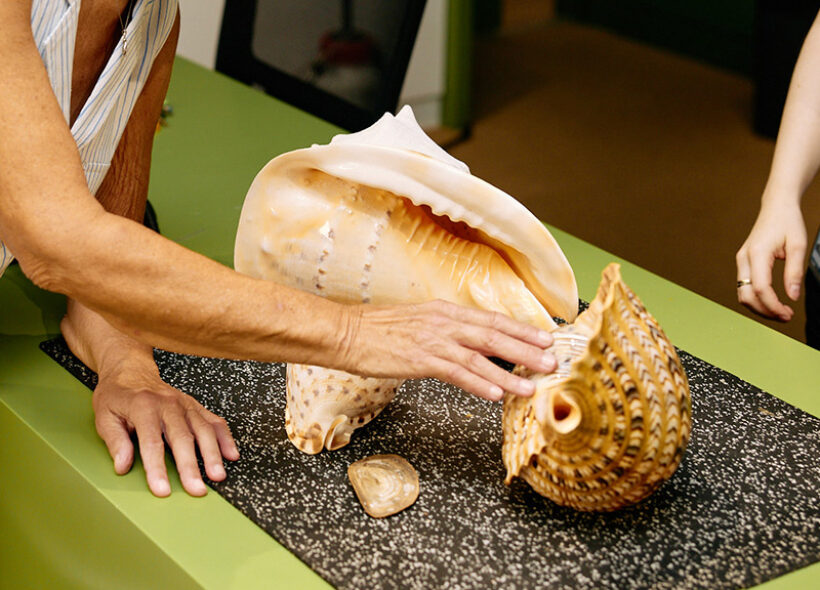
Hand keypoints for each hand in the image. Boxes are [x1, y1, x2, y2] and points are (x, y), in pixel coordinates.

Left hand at [92, 367, 238, 496]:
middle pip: (183, 438)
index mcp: (143, 406)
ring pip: (203, 429)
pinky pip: (214, 421)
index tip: (162, 489)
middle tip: (196, 489)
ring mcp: (185, 404)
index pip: (152, 442)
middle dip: (191, 466)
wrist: (131, 369)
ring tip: (218, 476)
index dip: (157, 467)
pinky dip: (225, 438)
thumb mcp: (104, 416)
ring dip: (212, 454)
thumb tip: (123, 466)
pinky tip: (231, 454)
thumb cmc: (117, 394)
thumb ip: (115, 441)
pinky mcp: (195, 406)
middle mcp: (168, 404)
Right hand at [340, 299, 557, 400]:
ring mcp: (433, 340)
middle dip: (527, 348)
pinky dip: (478, 382)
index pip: (492, 320)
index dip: (521, 329)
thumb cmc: (377, 331)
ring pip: (481, 356)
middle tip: (552, 360)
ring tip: (532, 384)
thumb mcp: (418, 324)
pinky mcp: (420, 359)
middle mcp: (445, 322)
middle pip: (495, 335)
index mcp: (445, 312)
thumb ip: (445, 333)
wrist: (345, 332)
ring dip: (510, 371)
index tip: (545, 338)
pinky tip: (496, 392)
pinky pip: (456, 372)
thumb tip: (468, 347)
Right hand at [736, 199, 806, 320]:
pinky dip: (757, 299)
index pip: (761, 288)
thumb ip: (795, 272)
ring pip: (743, 294)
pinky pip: (745, 287)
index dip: (773, 306)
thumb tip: (792, 296)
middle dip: (765, 311)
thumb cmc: (788, 222)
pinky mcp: (743, 263)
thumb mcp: (798, 246)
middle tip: (786, 317)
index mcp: (757, 253)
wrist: (776, 206)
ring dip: (759, 307)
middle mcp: (744, 259)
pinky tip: (772, 301)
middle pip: (746, 296)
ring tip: (780, 311)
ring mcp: (741, 261)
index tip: (788, 314)